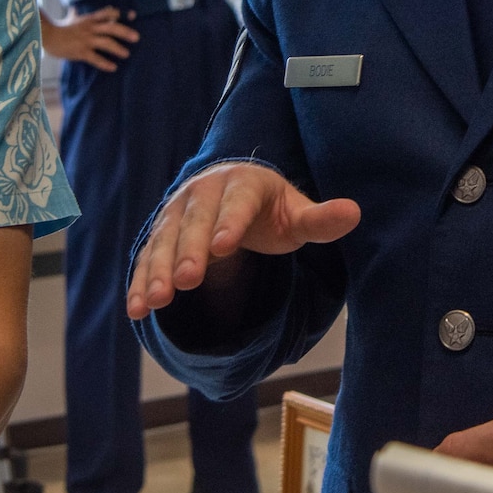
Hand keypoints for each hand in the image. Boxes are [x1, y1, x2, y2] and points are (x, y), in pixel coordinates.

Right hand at [40, 6, 139, 70]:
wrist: (47, 36)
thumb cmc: (60, 28)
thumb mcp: (71, 17)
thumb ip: (77, 13)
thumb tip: (76, 7)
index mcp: (89, 19)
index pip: (107, 13)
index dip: (120, 14)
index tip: (133, 16)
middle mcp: (90, 28)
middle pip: (111, 28)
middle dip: (125, 32)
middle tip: (136, 38)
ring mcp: (86, 40)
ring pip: (106, 43)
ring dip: (118, 49)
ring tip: (126, 54)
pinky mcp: (81, 52)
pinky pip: (95, 58)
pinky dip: (105, 63)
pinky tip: (113, 67)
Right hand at [125, 162, 359, 319]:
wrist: (229, 194)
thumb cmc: (269, 211)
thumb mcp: (295, 214)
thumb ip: (320, 219)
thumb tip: (355, 212)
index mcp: (241, 183)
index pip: (236, 203)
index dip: (230, 223)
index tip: (225, 246)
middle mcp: (203, 194)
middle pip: (195, 223)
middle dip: (190, 252)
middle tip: (188, 281)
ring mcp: (176, 214)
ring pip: (165, 242)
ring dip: (159, 271)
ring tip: (157, 301)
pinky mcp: (160, 236)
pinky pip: (147, 259)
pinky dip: (140, 283)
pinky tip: (137, 309)